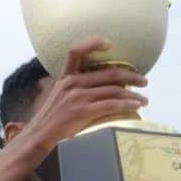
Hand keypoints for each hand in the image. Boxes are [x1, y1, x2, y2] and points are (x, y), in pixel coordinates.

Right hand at [22, 37, 147, 153]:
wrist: (37, 138)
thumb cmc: (49, 122)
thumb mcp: (57, 99)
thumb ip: (73, 90)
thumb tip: (95, 90)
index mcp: (65, 78)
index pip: (76, 51)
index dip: (93, 43)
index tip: (109, 43)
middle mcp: (71, 83)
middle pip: (109, 73)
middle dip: (131, 76)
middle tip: (144, 81)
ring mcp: (77, 97)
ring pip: (114, 90)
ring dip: (133, 94)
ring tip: (144, 99)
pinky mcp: (82, 111)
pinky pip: (111, 105)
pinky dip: (127, 104)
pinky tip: (136, 106)